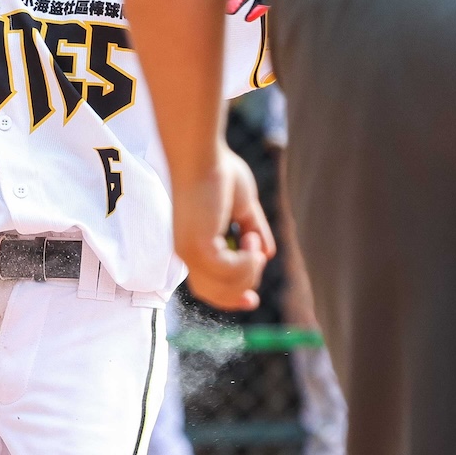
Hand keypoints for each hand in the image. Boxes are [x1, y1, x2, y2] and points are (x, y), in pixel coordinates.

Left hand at [176, 148, 274, 310]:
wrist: (202, 154)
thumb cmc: (218, 172)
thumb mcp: (243, 207)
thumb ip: (254, 230)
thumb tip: (269, 254)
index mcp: (192, 245)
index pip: (207, 287)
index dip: (230, 297)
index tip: (254, 299)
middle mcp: (186, 253)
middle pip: (216, 293)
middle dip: (243, 289)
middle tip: (259, 269)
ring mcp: (190, 252)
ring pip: (225, 285)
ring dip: (249, 270)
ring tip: (253, 241)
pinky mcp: (197, 246)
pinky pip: (229, 271)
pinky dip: (247, 262)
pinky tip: (252, 241)